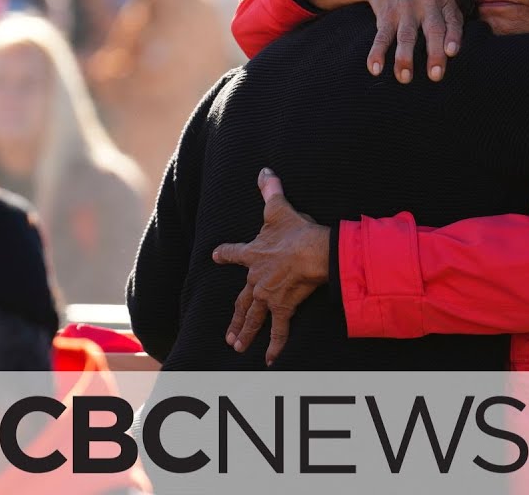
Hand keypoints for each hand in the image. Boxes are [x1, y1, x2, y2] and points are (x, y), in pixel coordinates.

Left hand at [212, 168, 329, 365]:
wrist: (312, 251)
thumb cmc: (296, 231)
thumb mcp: (280, 208)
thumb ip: (270, 190)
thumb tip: (264, 170)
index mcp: (253, 254)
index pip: (234, 253)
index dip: (225, 253)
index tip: (215, 256)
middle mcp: (256, 278)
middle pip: (241, 300)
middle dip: (234, 316)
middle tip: (227, 333)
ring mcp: (268, 295)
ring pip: (253, 317)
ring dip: (244, 332)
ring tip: (237, 346)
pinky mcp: (284, 306)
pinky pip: (279, 329)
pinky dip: (275, 345)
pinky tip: (268, 359)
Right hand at [354, 0, 462, 82]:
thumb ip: (454, 16)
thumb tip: (475, 47)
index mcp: (445, 0)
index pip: (453, 20)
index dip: (454, 36)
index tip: (451, 52)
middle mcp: (427, 3)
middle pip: (433, 30)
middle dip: (434, 53)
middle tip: (435, 76)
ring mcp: (405, 8)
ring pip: (406, 36)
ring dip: (405, 57)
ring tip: (404, 78)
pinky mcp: (386, 14)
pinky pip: (382, 35)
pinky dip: (377, 52)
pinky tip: (375, 68)